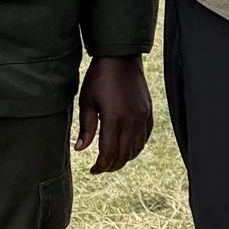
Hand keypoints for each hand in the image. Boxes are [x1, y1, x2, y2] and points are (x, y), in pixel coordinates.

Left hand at [76, 53, 153, 172]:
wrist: (121, 57)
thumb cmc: (99, 77)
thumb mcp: (86, 101)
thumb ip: (86, 127)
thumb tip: (80, 149)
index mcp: (114, 119)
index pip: (109, 153)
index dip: (100, 166)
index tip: (92, 170)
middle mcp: (131, 121)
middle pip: (124, 155)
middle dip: (112, 166)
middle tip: (101, 168)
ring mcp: (142, 117)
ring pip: (136, 148)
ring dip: (124, 158)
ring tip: (112, 159)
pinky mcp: (148, 112)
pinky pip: (145, 137)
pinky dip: (136, 147)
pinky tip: (127, 147)